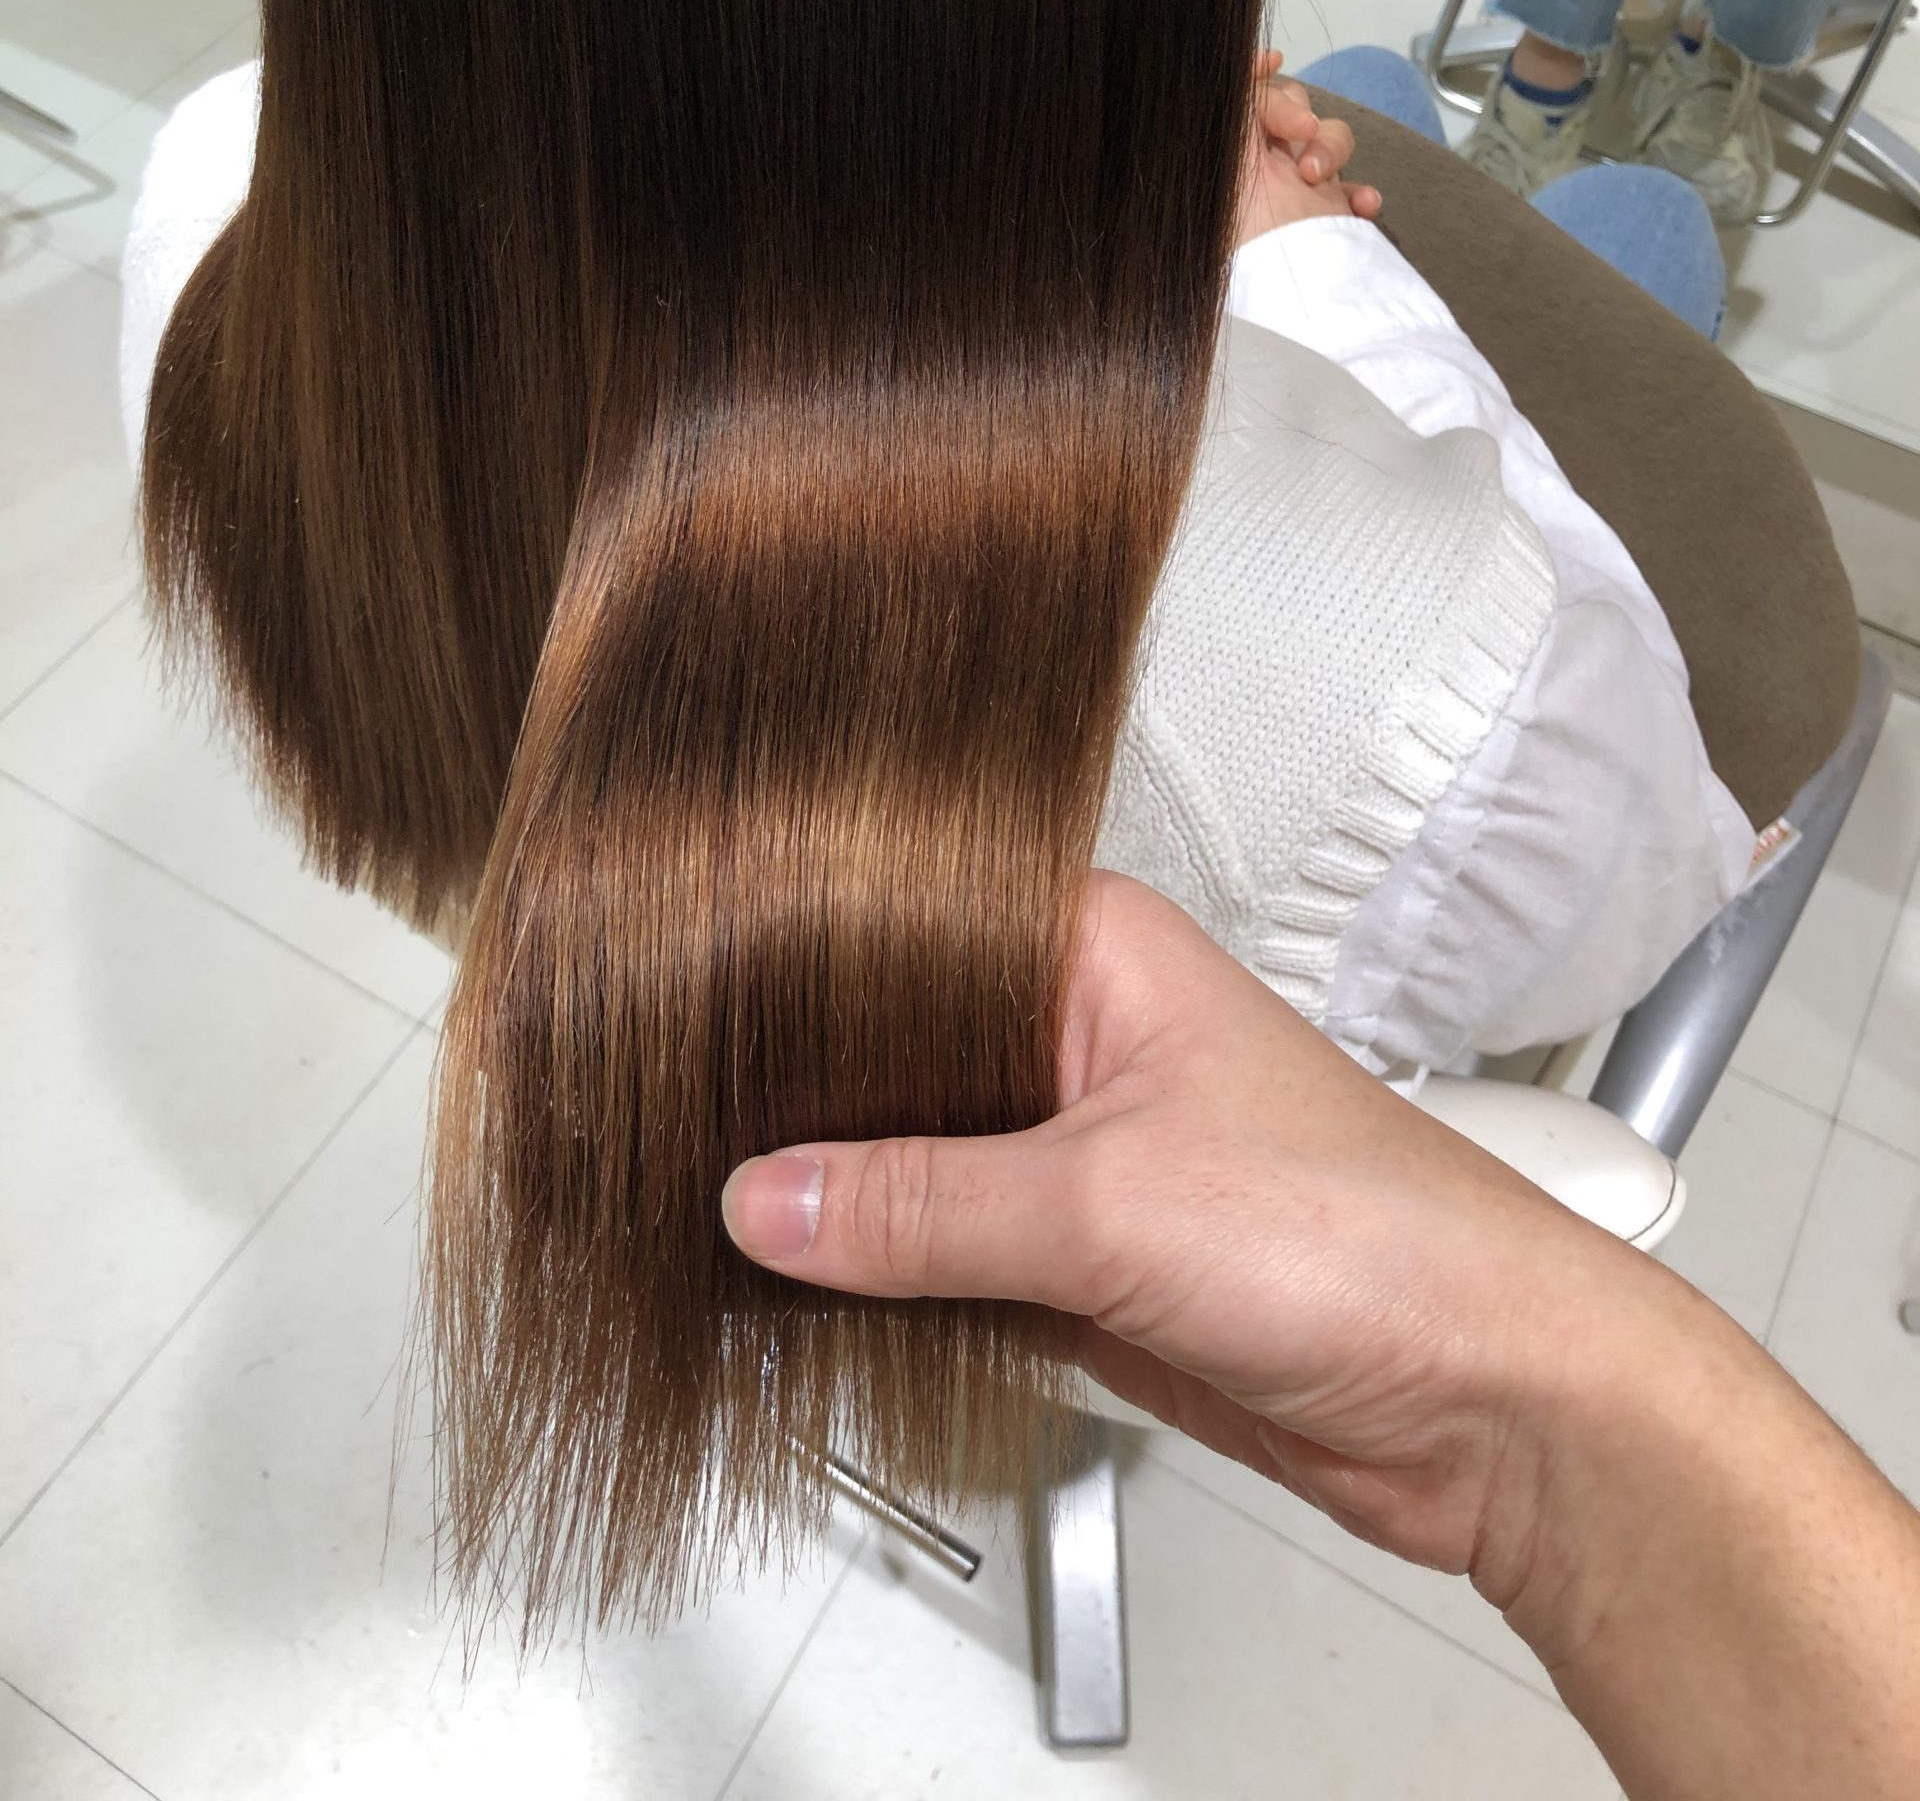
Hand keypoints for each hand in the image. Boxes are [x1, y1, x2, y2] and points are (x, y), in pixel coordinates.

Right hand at [726, 885, 1919, 1798]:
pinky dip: (883, 1281)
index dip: (784, 967)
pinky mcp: (1085, 1261)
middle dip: (795, 1102)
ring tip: (688, 1206)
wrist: (1488, 1402)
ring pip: (912, 1163)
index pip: (894, 926)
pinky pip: (947, 1257)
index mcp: (1092, 952)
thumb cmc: (1369, 1237)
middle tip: (656, 1124)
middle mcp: (1078, 1036)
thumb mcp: (1110, 1204)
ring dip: (833, 1202)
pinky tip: (790, 1292)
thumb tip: (768, 1197)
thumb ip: (923, 1204)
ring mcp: (1078, 1153)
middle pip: (890, 1053)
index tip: (668, 1001)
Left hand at [1236, 51, 1382, 245]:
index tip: (1272, 62)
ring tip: (1316, 181)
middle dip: (1300, 115)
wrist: (1293, 300)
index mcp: (1233, 156)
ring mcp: (1300, 193)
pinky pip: (1356, 189)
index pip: (1245, 96)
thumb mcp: (1231, 161)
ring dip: (1331, 148)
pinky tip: (1358, 206)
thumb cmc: (1253, 238)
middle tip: (1297, 141)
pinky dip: (1362, 192)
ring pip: (1330, 137)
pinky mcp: (1330, 220)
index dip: (1257, 72)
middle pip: (1293, 106)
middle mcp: (1262, 170)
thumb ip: (1240, 108)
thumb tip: (1255, 65)